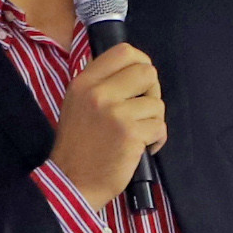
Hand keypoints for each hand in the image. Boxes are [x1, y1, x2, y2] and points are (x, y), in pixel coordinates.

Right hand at [49, 43, 164, 206]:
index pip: (124, 52)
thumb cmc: (78, 144)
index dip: (141, 62)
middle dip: (153, 91)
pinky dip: (156, 139)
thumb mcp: (78, 103)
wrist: (72, 181)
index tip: (142, 81)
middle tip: (144, 109)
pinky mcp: (130, 133)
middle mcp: (98, 93)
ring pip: (157, 103)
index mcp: (84, 82)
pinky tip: (142, 147)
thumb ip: (101, 84)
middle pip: (147, 72)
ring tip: (138, 133)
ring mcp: (115, 113)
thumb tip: (135, 69)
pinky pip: (160, 126)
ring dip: (154, 120)